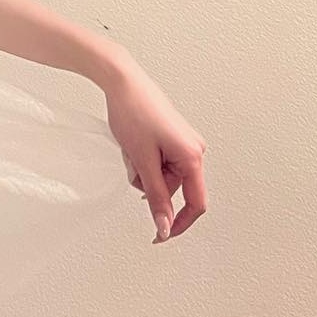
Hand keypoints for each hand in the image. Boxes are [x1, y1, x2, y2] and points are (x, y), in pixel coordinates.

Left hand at [104, 65, 207, 242]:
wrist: (121, 81)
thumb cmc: (133, 112)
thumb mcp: (142, 161)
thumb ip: (155, 197)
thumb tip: (164, 226)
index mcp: (193, 157)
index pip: (195, 204)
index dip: (178, 223)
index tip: (160, 235)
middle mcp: (194, 149)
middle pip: (173, 188)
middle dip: (149, 184)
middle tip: (131, 162)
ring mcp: (184, 142)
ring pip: (163, 175)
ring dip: (143, 170)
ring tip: (131, 147)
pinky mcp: (172, 136)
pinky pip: (159, 161)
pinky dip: (144, 159)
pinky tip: (133, 143)